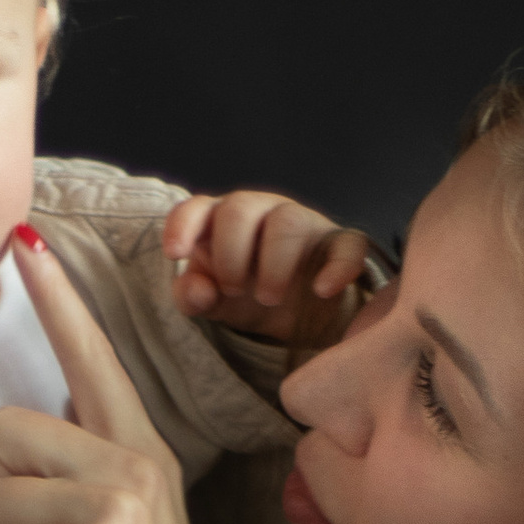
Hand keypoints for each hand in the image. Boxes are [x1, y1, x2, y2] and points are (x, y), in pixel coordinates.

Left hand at [162, 189, 376, 357]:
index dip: (183, 224)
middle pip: (239, 208)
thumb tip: (196, 289)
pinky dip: (337, 267)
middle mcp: (262, 213)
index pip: (198, 207)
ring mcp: (303, 224)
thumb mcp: (215, 303)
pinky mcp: (340, 245)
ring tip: (269, 299)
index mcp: (222, 222)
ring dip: (273, 264)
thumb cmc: (248, 297)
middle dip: (230, 254)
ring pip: (287, 221)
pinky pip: (347, 244)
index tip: (176, 253)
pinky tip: (322, 291)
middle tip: (235, 290)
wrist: (301, 316)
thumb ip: (193, 297)